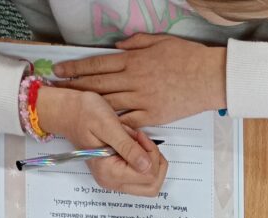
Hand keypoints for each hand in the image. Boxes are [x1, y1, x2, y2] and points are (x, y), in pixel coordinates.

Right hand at [36, 87, 166, 195]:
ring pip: (149, 183)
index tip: (139, 136)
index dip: (151, 154)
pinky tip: (134, 145)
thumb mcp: (108, 125)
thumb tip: (146, 166)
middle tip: (143, 141)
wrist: (69, 112)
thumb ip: (127, 147)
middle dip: (155, 162)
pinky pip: (141, 176)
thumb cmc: (85, 113)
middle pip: (152, 186)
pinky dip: (144, 161)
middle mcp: (112, 182)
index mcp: (109, 172)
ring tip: (137, 141)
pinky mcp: (118, 175)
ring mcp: (115, 180)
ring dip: (151, 161)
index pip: (148, 175)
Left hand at [53, 35, 226, 128]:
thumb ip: (136, 43)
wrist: (208, 77)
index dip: (76, 68)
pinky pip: (129, 121)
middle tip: (59, 91)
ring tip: (75, 110)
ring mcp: (142, 99)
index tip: (61, 72)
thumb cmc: (188, 57)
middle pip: (98, 84)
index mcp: (133, 60)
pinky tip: (101, 127)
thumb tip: (120, 46)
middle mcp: (134, 80)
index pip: (97, 64)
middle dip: (76, 87)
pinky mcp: (153, 115)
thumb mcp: (159, 41)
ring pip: (110, 103)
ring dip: (90, 108)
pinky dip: (114, 125)